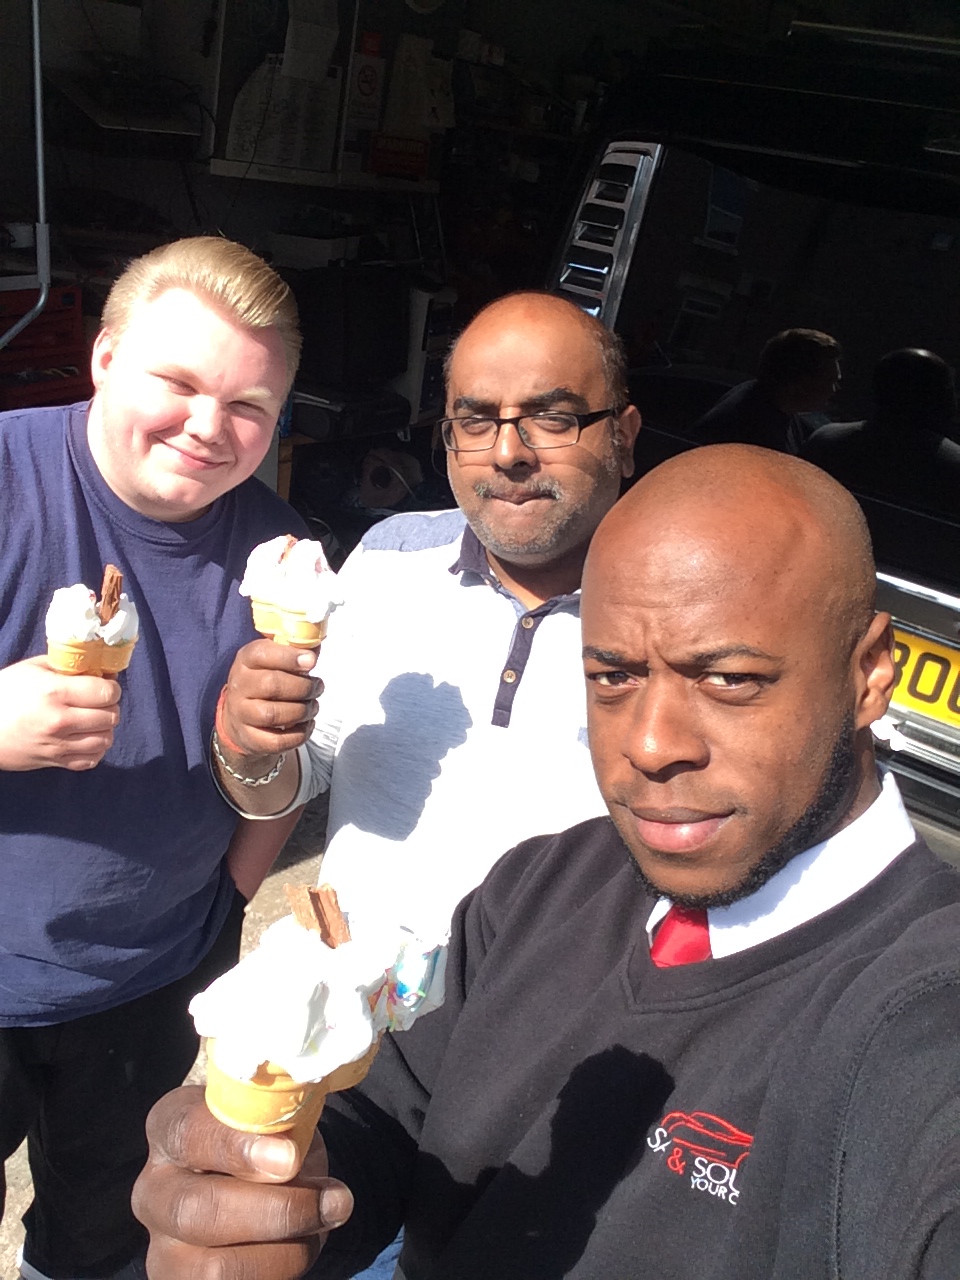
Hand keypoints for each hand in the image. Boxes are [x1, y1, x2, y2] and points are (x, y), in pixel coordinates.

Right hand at [0, 656, 121, 771]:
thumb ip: (68, 667)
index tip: (106, 686)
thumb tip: (101, 669)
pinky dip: (96, 749)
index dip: (111, 688)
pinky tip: (86, 738)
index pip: (106, 693)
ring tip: (94, 721)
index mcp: (55, 692)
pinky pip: (91, 760)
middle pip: (110, 717)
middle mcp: (59, 720)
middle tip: (99, 703)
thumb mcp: (34, 669)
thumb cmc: (6, 692)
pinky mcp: (54, 762)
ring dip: (105, 729)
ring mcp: (58, 744)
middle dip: (110, 707)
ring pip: (105, 740)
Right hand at [133, 1086, 353, 1279]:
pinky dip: (282, 1270)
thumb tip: (295, 1150)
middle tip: (335, 1199)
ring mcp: (162, 1247)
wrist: (258, 1172)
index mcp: (168, 1127)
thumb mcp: (275, 1113)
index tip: (289, 1158)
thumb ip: (279, 1123)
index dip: (237, 1148)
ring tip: (328, 1220)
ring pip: (213, 1269)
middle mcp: (152, 1189)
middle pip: (196, 1212)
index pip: (188, 1133)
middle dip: (275, 1211)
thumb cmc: (269, 1133)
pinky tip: (306, 1243)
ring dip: (288, 1250)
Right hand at [221, 641, 322, 758]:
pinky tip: (307, 725)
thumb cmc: (267, 680)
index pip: (261, 653)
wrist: (241, 715)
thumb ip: (297, 650)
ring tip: (313, 706)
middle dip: (303, 686)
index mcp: (246, 660)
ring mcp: (241, 713)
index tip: (312, 661)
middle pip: (271, 684)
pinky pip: (276, 741)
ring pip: (273, 714)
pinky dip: (298, 735)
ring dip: (302, 711)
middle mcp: (239, 685)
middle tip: (318, 687)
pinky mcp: (249, 738)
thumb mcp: (276, 660)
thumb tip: (316, 646)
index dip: (289, 657)